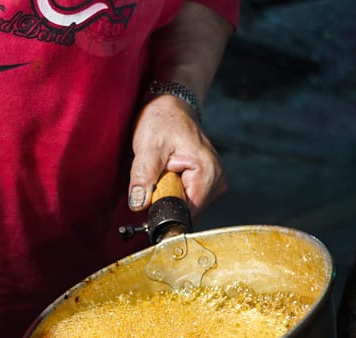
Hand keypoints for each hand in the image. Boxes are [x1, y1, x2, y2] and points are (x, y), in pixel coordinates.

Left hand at [127, 94, 226, 214]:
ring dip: (169, 194)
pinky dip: (173, 190)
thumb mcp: (148, 146)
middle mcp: (217, 180)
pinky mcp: (207, 183)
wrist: (171, 108)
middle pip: (186, 211)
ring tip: (165, 170)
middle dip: (166, 199)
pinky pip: (186, 199)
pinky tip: (170, 173)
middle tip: (159, 174)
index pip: (186, 212)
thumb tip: (138, 203)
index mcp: (208, 171)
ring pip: (185, 206)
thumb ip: (143, 175)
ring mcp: (214, 183)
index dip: (165, 209)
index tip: (152, 193)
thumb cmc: (162, 120)